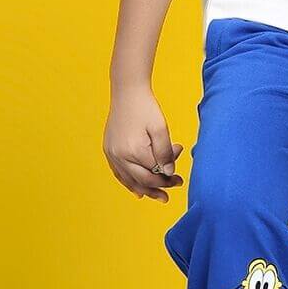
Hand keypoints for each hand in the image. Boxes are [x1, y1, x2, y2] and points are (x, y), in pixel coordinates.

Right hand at [103, 84, 184, 201]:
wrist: (127, 92)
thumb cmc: (146, 108)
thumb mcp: (161, 128)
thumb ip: (165, 152)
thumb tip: (169, 173)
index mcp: (134, 150)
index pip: (154, 174)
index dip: (168, 177)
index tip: (179, 177)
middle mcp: (119, 156)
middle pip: (141, 181)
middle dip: (159, 187)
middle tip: (173, 189)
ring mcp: (111, 154)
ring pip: (129, 181)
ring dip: (144, 190)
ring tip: (158, 196)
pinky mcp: (108, 151)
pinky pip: (119, 173)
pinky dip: (129, 183)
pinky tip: (138, 191)